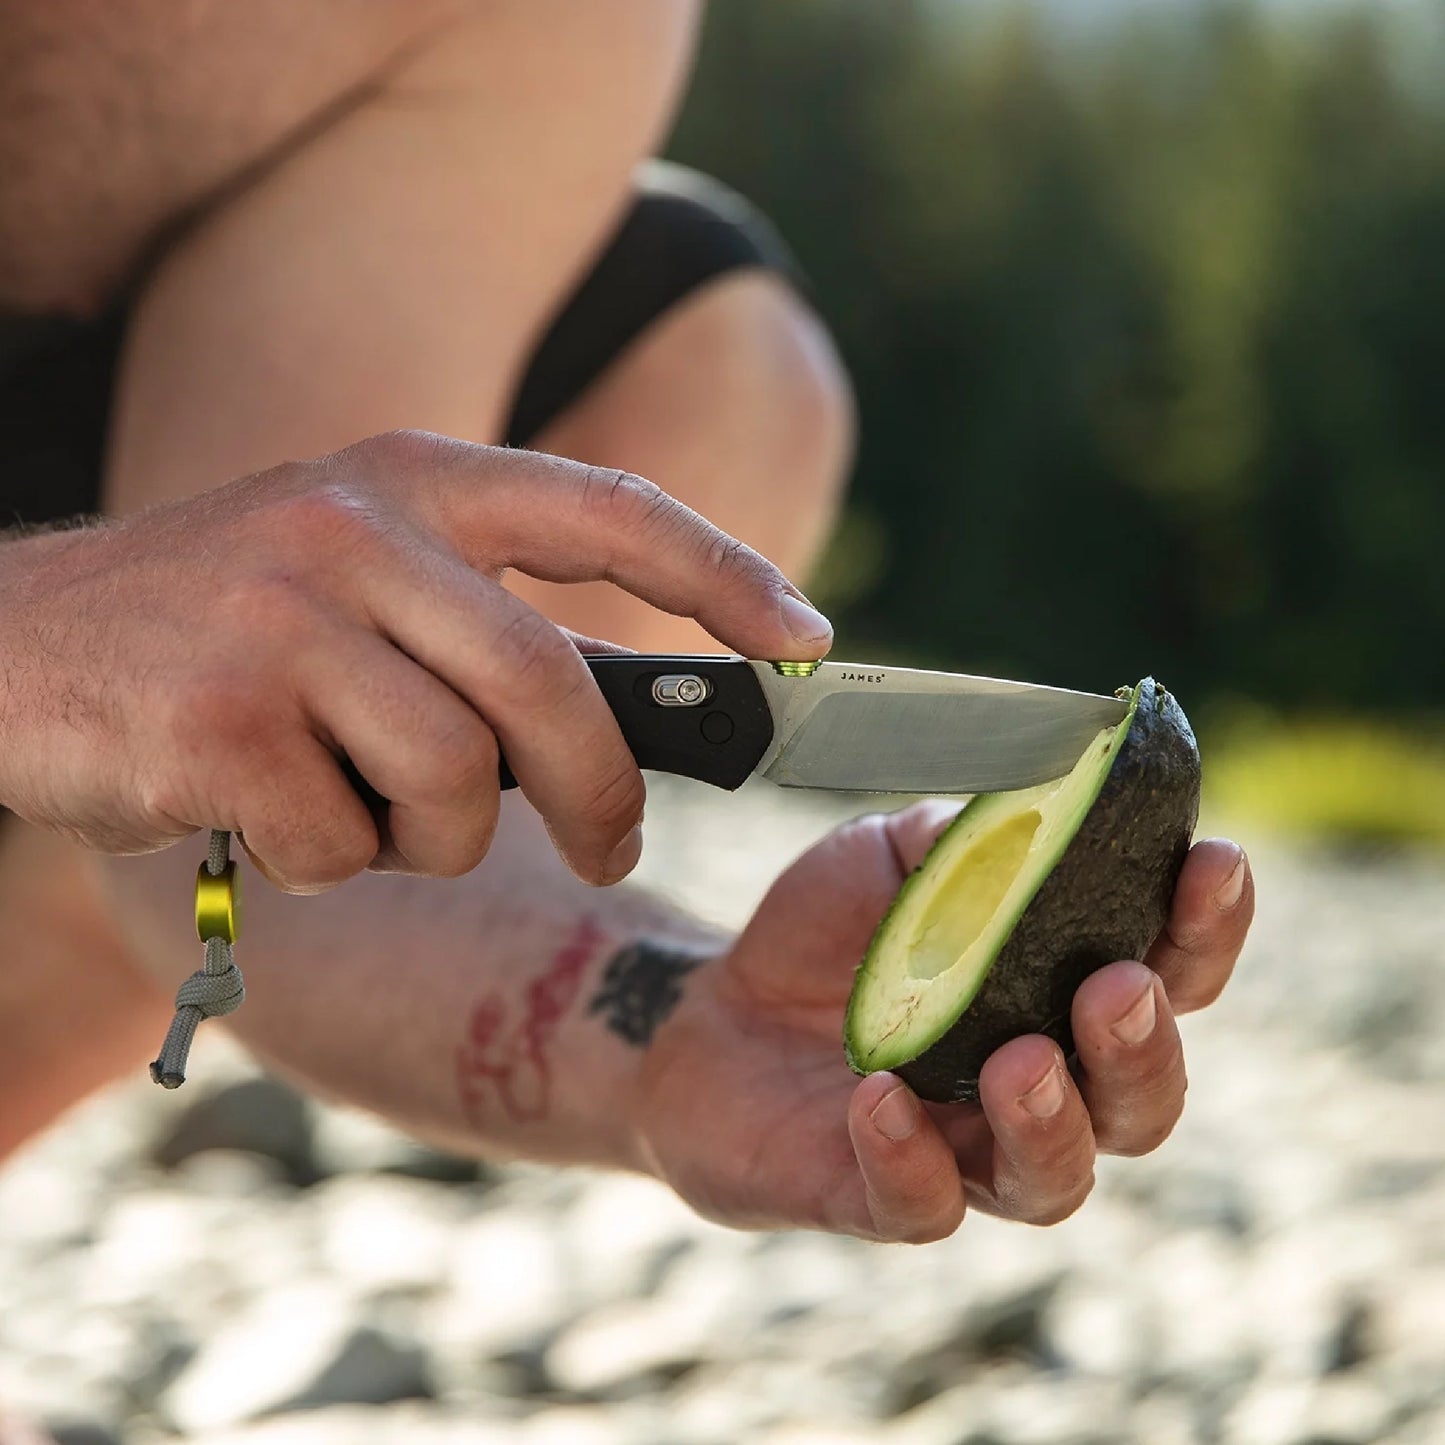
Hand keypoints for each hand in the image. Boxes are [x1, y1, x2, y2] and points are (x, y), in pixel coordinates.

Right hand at [0, 430, 831, 888]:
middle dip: (602, 794)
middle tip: (608, 845)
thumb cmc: (222, 631)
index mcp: (410, 476)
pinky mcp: (222, 719)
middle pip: (552, 686)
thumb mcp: (361, 586)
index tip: (809, 639)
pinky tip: (266, 817)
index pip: (609, 511)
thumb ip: (492, 631)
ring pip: (457, 784)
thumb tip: (645, 717)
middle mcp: (355, 526)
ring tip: (360, 811)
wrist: (12, 647)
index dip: (726, 575)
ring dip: (431, 836)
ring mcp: (283, 617)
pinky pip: (350, 844)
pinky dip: (330, 864)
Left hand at [633, 802, 1252, 1240]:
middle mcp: (1039, 1086)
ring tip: (1023, 1061)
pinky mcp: (880, 1194)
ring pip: (1054, 1179)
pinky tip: (881, 1098)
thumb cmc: (826, 933)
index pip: (1169, 973)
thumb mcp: (889, 856)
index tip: (1213, 861)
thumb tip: (1037, 801)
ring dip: (1053, 1122)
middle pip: (1142, 1101)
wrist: (710, 1011)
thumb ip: (967, 838)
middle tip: (1116, 987)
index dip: (1206, 927)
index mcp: (1059, 993)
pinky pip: (919, 1205)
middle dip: (1145, 1047)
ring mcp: (964, 1152)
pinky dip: (911, 1158)